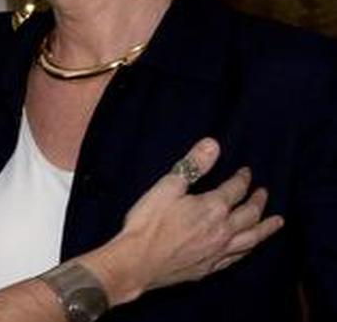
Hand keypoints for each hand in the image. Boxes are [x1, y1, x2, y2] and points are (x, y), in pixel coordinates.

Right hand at [81, 138, 283, 304]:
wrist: (137, 262)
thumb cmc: (148, 223)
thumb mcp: (167, 187)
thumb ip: (192, 166)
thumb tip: (212, 145)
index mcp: (213, 208)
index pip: (235, 189)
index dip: (242, 179)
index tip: (246, 172)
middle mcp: (222, 230)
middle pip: (249, 214)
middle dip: (258, 201)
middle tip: (263, 193)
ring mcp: (218, 251)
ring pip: (251, 239)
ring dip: (265, 228)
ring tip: (276, 222)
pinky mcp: (210, 267)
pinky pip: (237, 257)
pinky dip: (248, 249)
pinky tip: (249, 247)